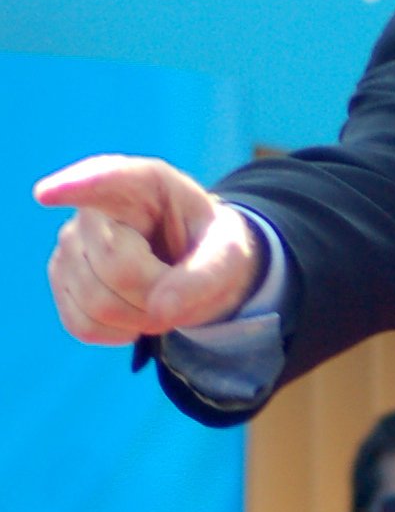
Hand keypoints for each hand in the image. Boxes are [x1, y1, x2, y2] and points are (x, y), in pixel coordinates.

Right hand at [35, 155, 262, 344]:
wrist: (193, 264)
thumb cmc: (209, 247)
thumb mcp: (228, 254)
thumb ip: (206, 275)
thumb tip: (160, 309)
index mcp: (145, 182)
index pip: (107, 179)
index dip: (77, 186)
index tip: (48, 194)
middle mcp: (96, 206)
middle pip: (114, 263)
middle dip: (155, 289)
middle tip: (180, 286)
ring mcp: (70, 242)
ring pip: (96, 301)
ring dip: (141, 316)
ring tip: (162, 297)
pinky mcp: (60, 278)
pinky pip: (81, 323)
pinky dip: (119, 332)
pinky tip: (136, 313)